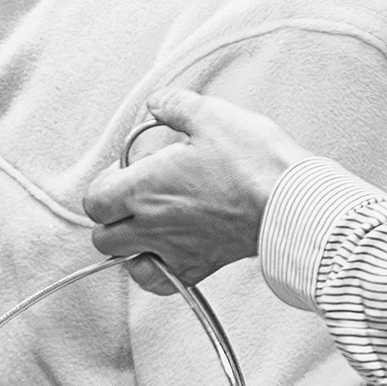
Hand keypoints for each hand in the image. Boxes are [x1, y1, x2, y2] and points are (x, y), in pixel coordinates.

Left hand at [81, 89, 300, 287]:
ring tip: (146, 227)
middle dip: (111, 217)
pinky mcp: (199, 266)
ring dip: (127, 245)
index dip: (104, 186)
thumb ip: (173, 105)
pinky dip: (154, 272)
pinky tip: (164, 254)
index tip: (124, 174)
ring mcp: (174, 250)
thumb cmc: (254, 162)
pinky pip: (159, 282)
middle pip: (103, 236)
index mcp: (143, 188)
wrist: (291, 203)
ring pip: (125, 260)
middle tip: (133, 199)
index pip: (95, 200)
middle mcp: (151, 224)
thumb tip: (157, 104)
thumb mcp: (211, 114)